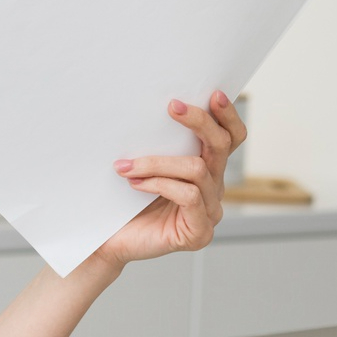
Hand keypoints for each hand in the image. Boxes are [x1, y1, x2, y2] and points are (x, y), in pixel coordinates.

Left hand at [96, 91, 246, 267]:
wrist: (106, 242)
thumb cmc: (122, 203)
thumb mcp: (141, 166)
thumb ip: (155, 144)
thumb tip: (146, 107)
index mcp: (206, 170)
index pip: (230, 138)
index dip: (227, 116)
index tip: (213, 93)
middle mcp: (213, 189)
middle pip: (221, 146)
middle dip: (199, 122)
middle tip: (172, 106)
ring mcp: (209, 212)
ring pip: (197, 169)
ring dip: (158, 162)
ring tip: (126, 166)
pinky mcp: (199, 232)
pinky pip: (188, 195)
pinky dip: (159, 184)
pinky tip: (135, 184)